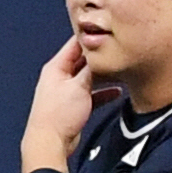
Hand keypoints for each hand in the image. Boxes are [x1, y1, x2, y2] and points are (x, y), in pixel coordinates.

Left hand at [21, 37, 117, 172]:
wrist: (50, 142)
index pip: (75, 44)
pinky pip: (91, 93)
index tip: (106, 30)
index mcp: (56, 67)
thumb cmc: (57, 116)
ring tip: (120, 70)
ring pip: (89, 77)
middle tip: (118, 50)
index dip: (90, 37)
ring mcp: (67, 91)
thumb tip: (101, 55)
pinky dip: (103, 92)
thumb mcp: (79, 86)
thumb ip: (91, 69)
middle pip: (84, 60)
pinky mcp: (73, 105)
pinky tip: (117, 92)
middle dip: (100, 57)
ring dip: (104, 76)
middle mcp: (60, 77)